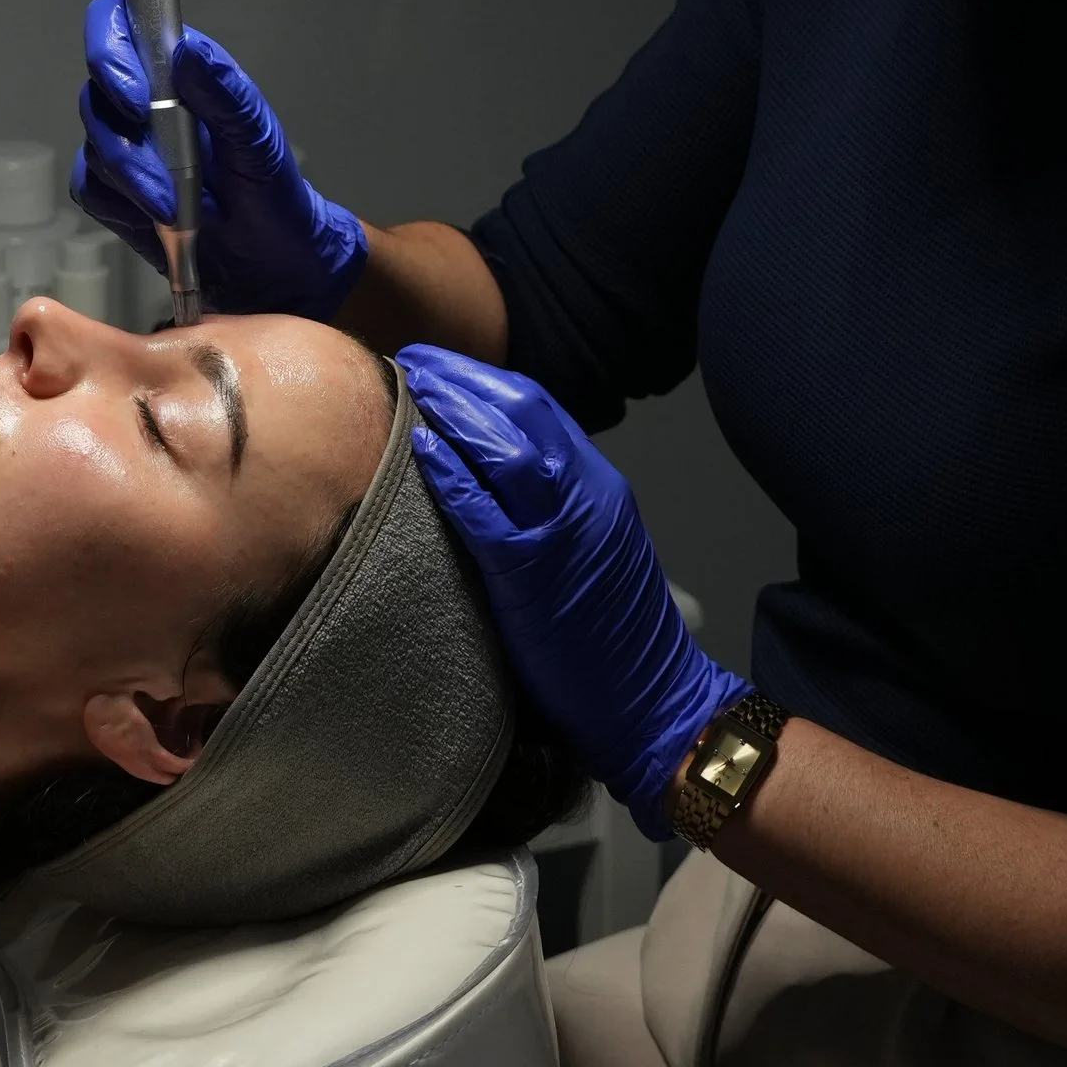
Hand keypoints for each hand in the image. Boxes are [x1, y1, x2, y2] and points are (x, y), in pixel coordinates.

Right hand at [72, 0, 367, 320]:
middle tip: (164, 178)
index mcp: (178, 68)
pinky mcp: (113, 191)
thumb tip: (187, 53)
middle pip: (95, 91)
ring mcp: (125, 145)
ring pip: (94, 145)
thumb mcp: (258, 141)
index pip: (118, 24)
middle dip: (127, 139)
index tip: (134, 99)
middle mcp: (143, 98)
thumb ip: (226, 94)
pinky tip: (157, 219)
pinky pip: (90, 188)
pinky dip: (121, 206)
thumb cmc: (271, 189)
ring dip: (133, 180)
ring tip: (175, 208)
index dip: (108, 49)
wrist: (270, 261)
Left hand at [399, 346, 735, 838]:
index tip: (442, 367)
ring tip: (412, 388)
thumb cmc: (614, 642)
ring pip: (509, 449)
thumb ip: (552, 510)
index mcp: (600, 488)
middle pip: (523, 412)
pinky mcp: (537, 575)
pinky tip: (423, 452)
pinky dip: (455, 476)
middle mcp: (589, 496)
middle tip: (414, 361)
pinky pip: (489, 513)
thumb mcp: (591, 553)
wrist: (654, 705)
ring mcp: (566, 532)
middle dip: (464, 380)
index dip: (486, 382)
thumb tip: (491, 478)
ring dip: (455, 411)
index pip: (540, 410)